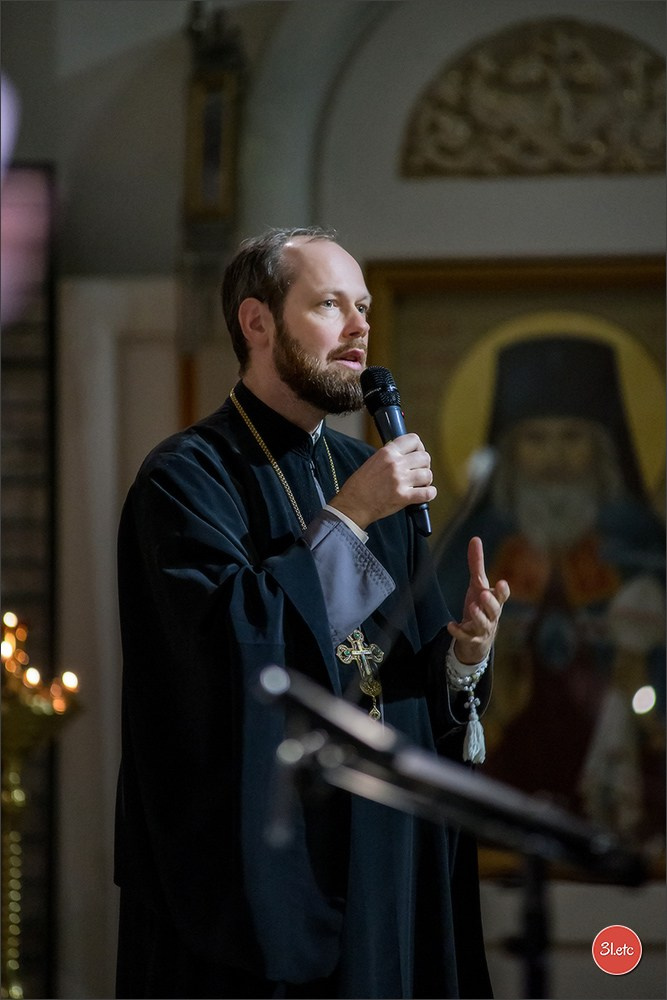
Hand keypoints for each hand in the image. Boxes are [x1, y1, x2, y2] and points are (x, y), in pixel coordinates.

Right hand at [328, 434, 436, 529]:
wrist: (354, 504)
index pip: (414, 440)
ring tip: (420, 484)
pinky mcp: (404, 497)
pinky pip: (428, 493)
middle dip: (424, 465)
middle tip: (419, 471)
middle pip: (424, 457)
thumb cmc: (360, 485)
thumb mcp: (373, 461)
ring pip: (428, 474)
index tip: (417, 454)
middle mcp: (395, 464)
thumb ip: (389, 456)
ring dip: (426, 480)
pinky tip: (424, 493)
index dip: (419, 447)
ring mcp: (400, 480)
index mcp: (387, 453)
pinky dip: (429, 494)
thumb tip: (404, 454)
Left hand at [446, 536, 509, 663]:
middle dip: (491, 603)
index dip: (503, 591)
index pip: (502, 596)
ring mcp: (482, 629)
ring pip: (483, 624)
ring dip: (478, 616)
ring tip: (472, 607)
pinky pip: (466, 637)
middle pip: (495, 610)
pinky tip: (450, 625)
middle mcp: (491, 616)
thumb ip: (477, 564)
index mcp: (494, 601)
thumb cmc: (480, 607)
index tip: (501, 582)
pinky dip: (459, 631)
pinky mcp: (471, 640)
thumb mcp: (477, 586)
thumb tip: (475, 538)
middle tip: (484, 594)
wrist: (477, 640)